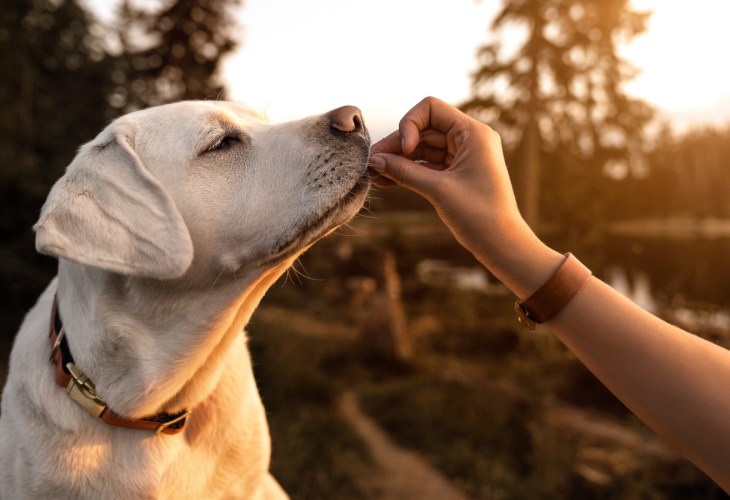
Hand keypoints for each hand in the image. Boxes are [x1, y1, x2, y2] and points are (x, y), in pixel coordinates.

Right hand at [369, 97, 533, 267]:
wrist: (501, 245)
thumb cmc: (479, 216)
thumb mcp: (438, 190)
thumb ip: (404, 172)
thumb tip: (374, 160)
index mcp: (473, 133)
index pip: (431, 109)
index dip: (410, 124)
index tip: (404, 150)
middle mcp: (469, 139)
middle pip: (423, 130)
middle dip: (397, 146)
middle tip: (371, 163)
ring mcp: (463, 156)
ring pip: (422, 149)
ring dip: (399, 160)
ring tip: (373, 175)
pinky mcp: (457, 173)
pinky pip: (427, 165)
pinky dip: (408, 171)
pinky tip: (386, 180)